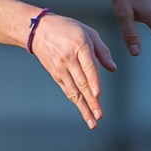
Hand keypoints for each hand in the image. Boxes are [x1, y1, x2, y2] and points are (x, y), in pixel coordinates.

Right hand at [29, 11, 113, 128]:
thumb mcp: (88, 32)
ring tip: (92, 121)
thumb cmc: (67, 29)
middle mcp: (69, 59)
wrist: (38, 30)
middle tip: (98, 116)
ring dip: (83, 107)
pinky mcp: (55, 74)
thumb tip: (112, 68)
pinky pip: (67, 90)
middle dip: (91, 101)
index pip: (88, 66)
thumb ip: (102, 51)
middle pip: (81, 83)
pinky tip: (83, 111)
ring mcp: (60, 68)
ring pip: (74, 91)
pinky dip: (76, 101)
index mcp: (80, 45)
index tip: (98, 94)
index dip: (93, 81)